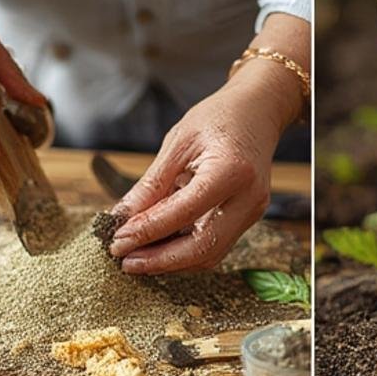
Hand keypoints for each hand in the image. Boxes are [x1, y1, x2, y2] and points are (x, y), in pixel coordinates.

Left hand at [110, 64, 297, 274]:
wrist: (258, 112)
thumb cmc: (218, 119)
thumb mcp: (178, 143)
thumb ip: (152, 184)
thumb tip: (123, 216)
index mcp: (231, 171)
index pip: (184, 213)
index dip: (148, 231)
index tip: (119, 241)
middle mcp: (248, 198)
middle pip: (202, 248)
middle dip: (161, 261)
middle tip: (126, 261)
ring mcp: (251, 213)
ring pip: (210, 255)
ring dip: (172, 263)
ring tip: (138, 259)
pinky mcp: (247, 220)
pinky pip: (215, 246)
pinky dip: (185, 253)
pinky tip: (160, 250)